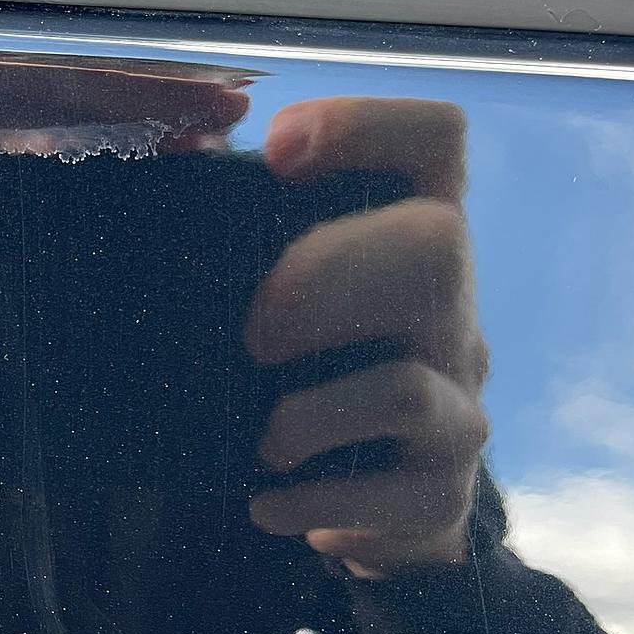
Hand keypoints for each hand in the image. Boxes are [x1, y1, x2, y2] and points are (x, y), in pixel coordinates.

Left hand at [245, 98, 487, 577]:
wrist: (349, 511)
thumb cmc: (292, 377)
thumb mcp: (273, 297)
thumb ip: (237, 228)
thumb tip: (176, 145)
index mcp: (411, 242)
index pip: (437, 141)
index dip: (369, 123)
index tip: (277, 151)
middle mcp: (454, 314)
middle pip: (438, 244)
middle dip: (324, 278)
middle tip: (253, 337)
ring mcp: (457, 407)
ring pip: (405, 388)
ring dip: (308, 416)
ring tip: (263, 441)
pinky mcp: (439, 497)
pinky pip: (386, 494)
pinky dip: (311, 501)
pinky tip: (268, 503)